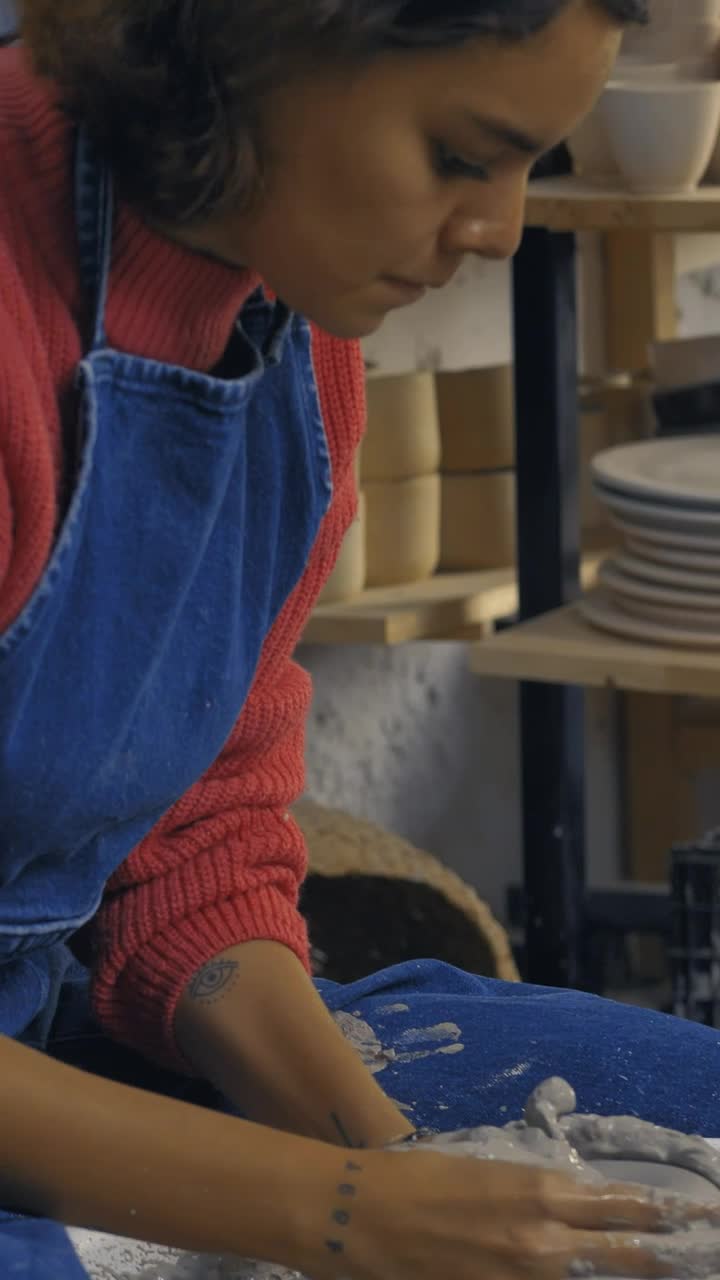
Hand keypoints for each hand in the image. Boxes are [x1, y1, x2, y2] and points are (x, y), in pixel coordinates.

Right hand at [300, 1146, 719, 1279]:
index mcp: (539, 1194)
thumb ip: (536, 1194)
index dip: (667, 1213)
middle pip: (628, 1256)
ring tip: (658, 1267)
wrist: (358, 1215)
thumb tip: (576, 1205)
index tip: (701, 1215)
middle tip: (702, 1249)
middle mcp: (543, 1243)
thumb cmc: (418, 1179)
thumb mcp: (486, 1173)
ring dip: (626, 1274)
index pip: (624, 1207)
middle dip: (669, 1254)